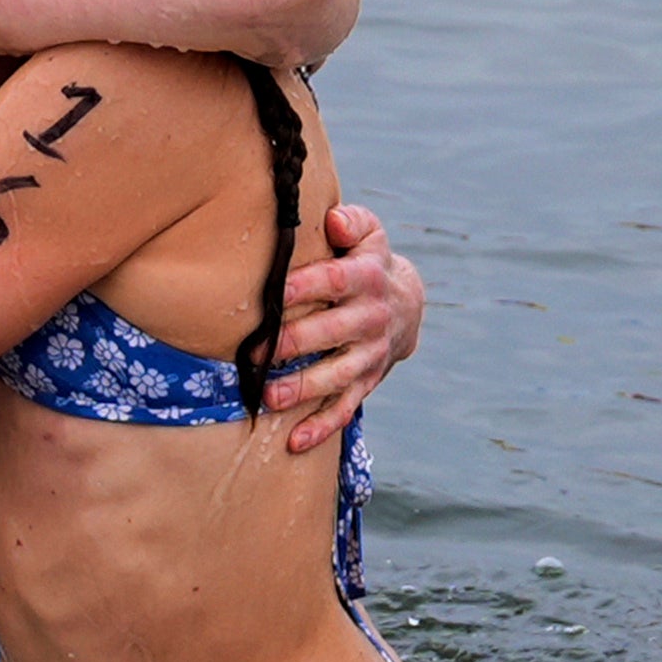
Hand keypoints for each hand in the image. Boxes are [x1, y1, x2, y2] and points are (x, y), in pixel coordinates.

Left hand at [259, 197, 421, 454]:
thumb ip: (352, 221)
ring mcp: (370, 354)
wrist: (406, 304)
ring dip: (304, 388)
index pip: (336, 281)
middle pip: (333, 332)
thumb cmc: (366, 261)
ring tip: (269, 398)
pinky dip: (321, 427)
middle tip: (255, 352)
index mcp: (368, 278)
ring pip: (338, 375)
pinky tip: (294, 441)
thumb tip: (334, 220)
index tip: (274, 294)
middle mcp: (372, 318)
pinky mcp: (367, 382)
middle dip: (294, 344)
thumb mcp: (369, 233)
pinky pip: (346, 407)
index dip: (306, 287)